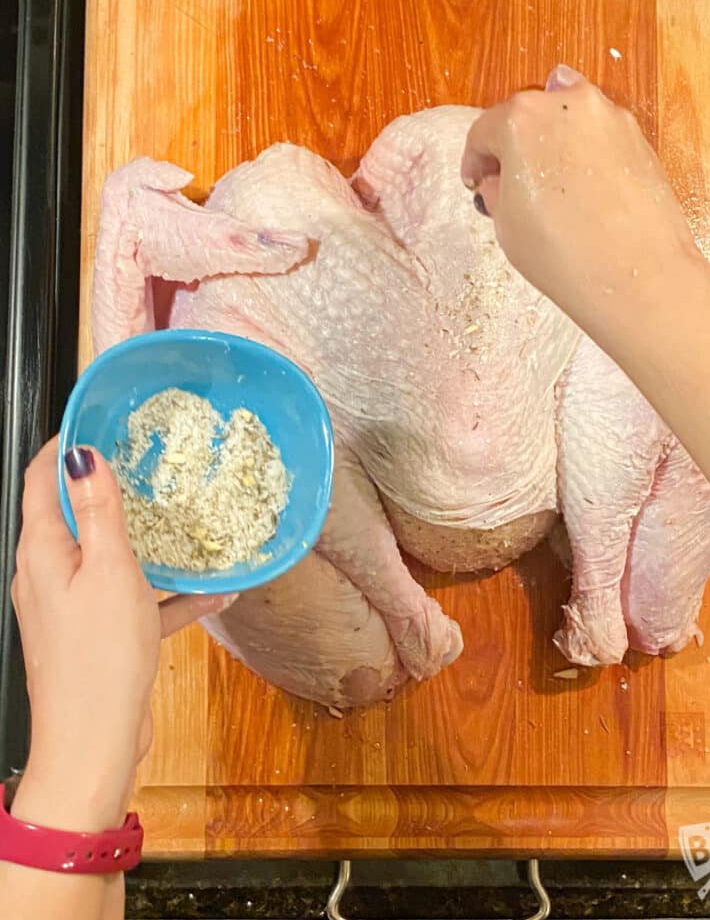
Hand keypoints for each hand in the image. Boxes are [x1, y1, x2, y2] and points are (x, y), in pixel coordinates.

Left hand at [10, 439, 234, 831]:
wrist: (94, 744)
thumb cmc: (99, 659)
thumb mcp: (109, 571)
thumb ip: (99, 511)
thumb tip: (83, 456)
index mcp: (43, 553)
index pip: (41, 481)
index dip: (66, 446)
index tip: (98, 420)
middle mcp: (49, 575)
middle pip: (75, 516)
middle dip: (110, 488)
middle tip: (150, 462)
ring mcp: (73, 607)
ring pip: (110, 559)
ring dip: (146, 542)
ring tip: (184, 520)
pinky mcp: (98, 636)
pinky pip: (136, 602)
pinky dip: (167, 594)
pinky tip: (213, 591)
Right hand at [461, 65, 706, 336]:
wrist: (637, 274)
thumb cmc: (560, 250)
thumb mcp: (504, 223)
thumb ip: (496, 189)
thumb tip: (501, 181)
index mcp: (521, 118)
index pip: (484, 132)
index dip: (475, 161)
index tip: (476, 183)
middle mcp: (567, 103)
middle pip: (528, 117)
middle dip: (516, 148)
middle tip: (512, 185)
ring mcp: (610, 117)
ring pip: (568, 121)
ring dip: (553, 145)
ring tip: (552, 188)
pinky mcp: (639, 138)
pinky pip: (599, 139)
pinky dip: (586, 155)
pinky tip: (585, 191)